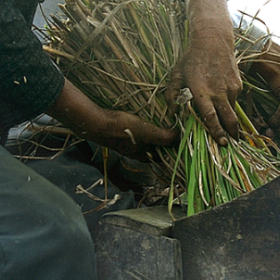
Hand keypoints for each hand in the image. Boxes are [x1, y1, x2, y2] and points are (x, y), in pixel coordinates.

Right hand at [49, 79, 177, 151]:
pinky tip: (146, 120)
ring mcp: (128, 143)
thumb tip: (180, 137)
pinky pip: (137, 134)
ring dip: (155, 136)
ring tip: (165, 125)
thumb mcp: (146, 132)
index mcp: (143, 155)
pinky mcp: (121, 134)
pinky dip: (145, 130)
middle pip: (155, 150)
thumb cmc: (121, 129)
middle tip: (176, 133)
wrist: (96, 123)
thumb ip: (163, 136)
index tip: (183, 144)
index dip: (172, 153)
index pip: (162, 158)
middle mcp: (136, 152)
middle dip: (165, 144)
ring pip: (146, 142)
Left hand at [167, 0, 240, 142]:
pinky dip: (229, 104)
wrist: (213, 40)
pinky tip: (223, 100)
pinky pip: (234, 100)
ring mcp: (231, 88)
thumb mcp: (176, 74)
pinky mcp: (238, 84)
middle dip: (231, 134)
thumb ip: (172, 94)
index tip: (220, 143)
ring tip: (227, 129)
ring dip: (229, 119)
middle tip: (230, 144)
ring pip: (232, 111)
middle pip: (229, 119)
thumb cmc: (192, 58)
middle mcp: (219, 92)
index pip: (211, 117)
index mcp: (202, 91)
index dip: (216, 132)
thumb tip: (171, 113)